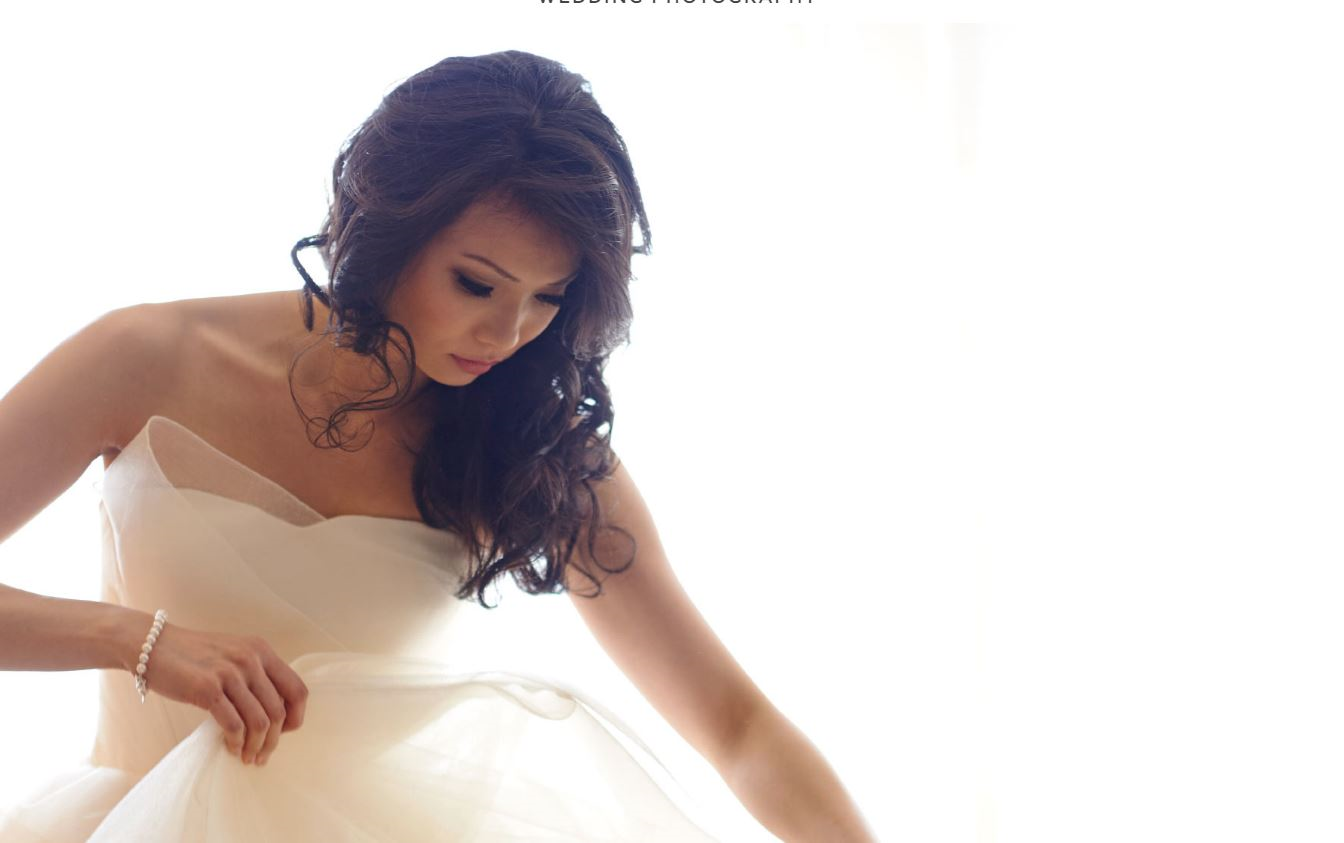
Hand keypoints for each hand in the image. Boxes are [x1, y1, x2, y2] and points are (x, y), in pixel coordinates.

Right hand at [133, 621, 307, 765]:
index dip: (295, 717)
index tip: (284, 733)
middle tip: (262, 756)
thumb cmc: (193, 655)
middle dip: (274, 740)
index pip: (297, 690)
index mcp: (262, 651)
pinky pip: (234, 725)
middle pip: (279, 711)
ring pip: (260, 722)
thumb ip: (255, 675)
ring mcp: (230, 674)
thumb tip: (274, 713)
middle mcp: (251, 660)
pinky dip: (236, 743)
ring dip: (256, 746)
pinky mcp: (208, 689)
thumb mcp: (233, 654)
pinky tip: (230, 749)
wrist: (151, 645)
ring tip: (248, 758)